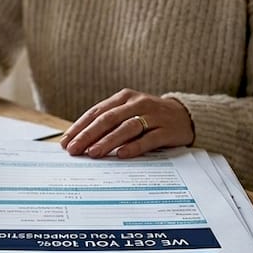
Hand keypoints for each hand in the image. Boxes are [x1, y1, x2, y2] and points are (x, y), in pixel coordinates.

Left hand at [59, 89, 193, 157]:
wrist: (187, 116)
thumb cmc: (150, 117)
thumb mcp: (129, 113)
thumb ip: (109, 123)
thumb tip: (81, 141)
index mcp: (124, 97)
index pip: (96, 112)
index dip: (80, 127)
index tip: (66, 141)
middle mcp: (137, 103)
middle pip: (108, 119)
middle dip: (88, 135)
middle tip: (74, 149)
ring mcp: (153, 116)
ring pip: (126, 128)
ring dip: (108, 141)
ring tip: (93, 153)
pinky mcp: (167, 129)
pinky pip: (149, 138)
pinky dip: (134, 146)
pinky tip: (121, 155)